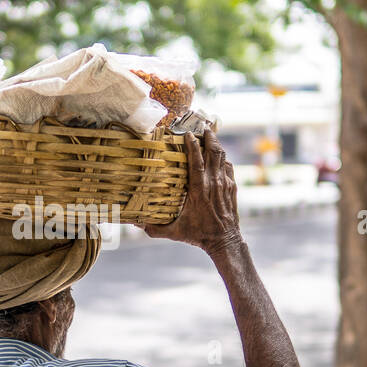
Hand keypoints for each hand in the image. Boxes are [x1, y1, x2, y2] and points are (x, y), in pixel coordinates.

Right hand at [143, 129, 242, 254]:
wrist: (225, 241)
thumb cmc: (199, 235)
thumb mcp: (175, 232)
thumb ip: (154, 228)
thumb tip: (135, 223)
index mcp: (199, 191)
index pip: (197, 163)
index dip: (193, 146)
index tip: (189, 134)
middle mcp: (214, 184)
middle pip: (213, 154)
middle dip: (209, 137)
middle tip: (203, 125)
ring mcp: (225, 185)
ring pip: (222, 158)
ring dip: (216, 145)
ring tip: (210, 133)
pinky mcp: (232, 188)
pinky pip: (228, 167)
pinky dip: (223, 158)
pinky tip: (218, 154)